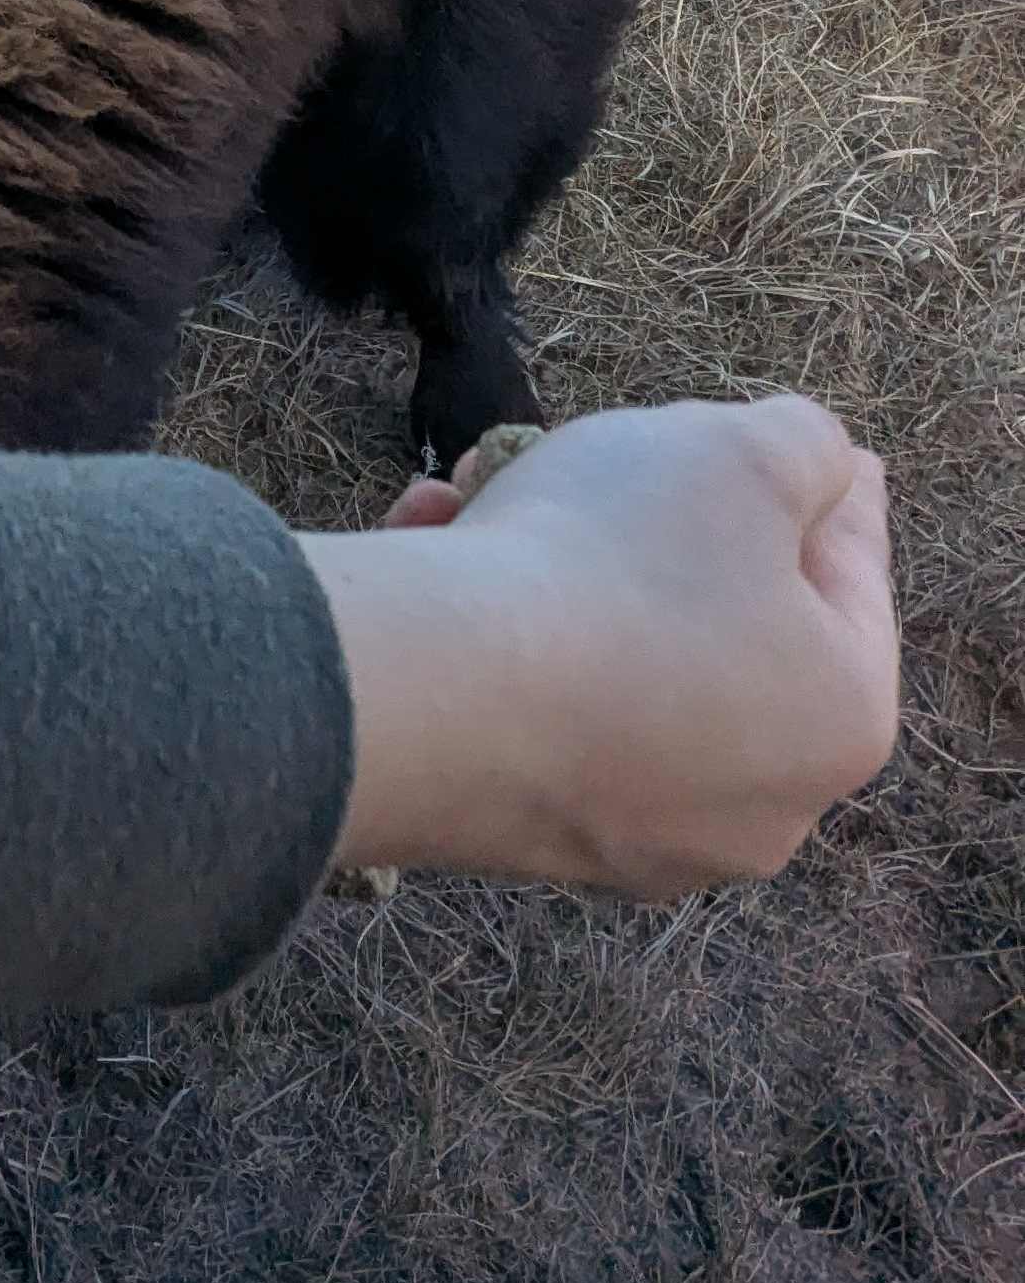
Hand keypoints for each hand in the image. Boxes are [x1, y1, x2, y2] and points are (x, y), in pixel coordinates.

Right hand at [306, 396, 896, 896]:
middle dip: (660, 524)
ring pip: (618, 656)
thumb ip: (806, 443)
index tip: (799, 442)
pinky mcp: (533, 840)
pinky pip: (537, 706)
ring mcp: (643, 840)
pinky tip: (433, 545)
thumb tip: (813, 468)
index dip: (821, 485)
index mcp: (844, 716)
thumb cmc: (614, 563)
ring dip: (561, 564)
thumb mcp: (741, 452)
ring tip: (479, 489)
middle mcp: (764, 806)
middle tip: (614, 452)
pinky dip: (501, 627)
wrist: (430, 697)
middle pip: (728, 618)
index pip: (853, 570)